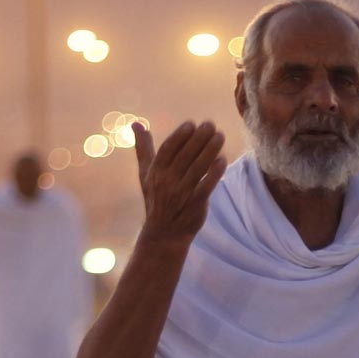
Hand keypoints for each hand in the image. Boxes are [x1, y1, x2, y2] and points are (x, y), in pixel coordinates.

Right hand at [133, 121, 225, 245]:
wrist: (164, 234)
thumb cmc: (156, 198)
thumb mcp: (146, 173)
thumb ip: (143, 148)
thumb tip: (135, 124)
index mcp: (155, 172)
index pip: (167, 150)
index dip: (179, 136)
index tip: (191, 124)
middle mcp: (166, 182)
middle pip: (184, 156)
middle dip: (198, 139)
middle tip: (210, 124)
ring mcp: (181, 194)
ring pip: (197, 168)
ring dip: (210, 151)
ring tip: (220, 136)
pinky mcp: (195, 205)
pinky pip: (206, 186)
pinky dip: (214, 173)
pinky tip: (223, 160)